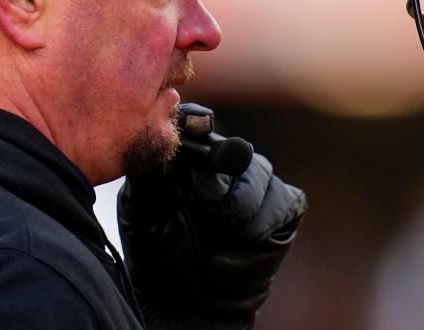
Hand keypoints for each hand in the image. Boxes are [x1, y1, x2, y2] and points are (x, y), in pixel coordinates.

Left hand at [117, 104, 306, 321]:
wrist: (186, 302)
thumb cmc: (159, 252)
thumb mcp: (140, 208)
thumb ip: (147, 170)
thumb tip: (157, 134)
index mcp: (191, 160)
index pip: (198, 125)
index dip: (198, 122)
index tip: (198, 123)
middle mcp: (226, 167)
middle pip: (233, 146)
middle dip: (220, 167)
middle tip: (203, 198)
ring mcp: (257, 186)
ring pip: (259, 170)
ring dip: (240, 198)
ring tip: (222, 221)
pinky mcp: (282, 209)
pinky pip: (282, 198)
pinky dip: (264, 216)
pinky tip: (244, 234)